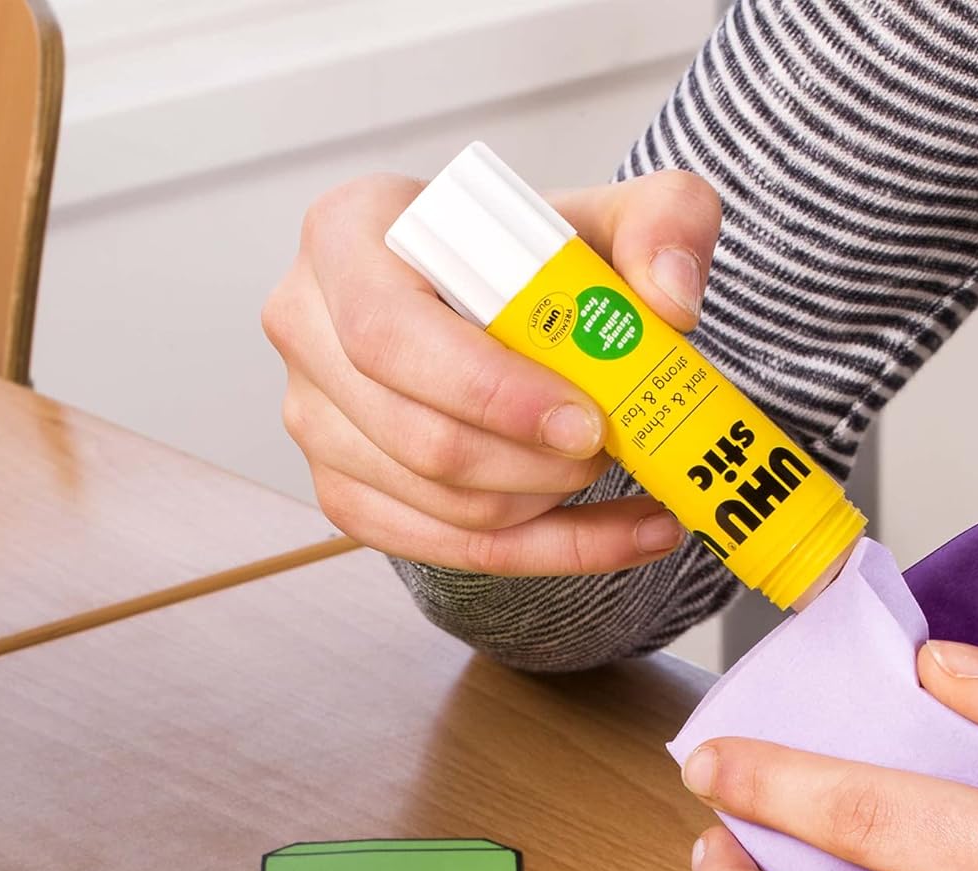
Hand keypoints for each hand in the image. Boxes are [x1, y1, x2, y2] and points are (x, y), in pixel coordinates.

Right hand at [262, 170, 720, 573]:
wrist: (506, 303)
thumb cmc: (541, 255)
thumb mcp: (619, 212)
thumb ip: (666, 221)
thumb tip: (671, 300)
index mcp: (347, 233)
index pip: (391, 333)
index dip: (489, 392)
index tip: (585, 419)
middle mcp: (306, 326)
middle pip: (418, 437)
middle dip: (534, 465)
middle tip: (611, 448)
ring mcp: (313, 420)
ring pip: (437, 503)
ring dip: (543, 505)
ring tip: (612, 469)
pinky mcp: (343, 490)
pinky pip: (445, 550)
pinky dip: (548, 552)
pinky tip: (622, 533)